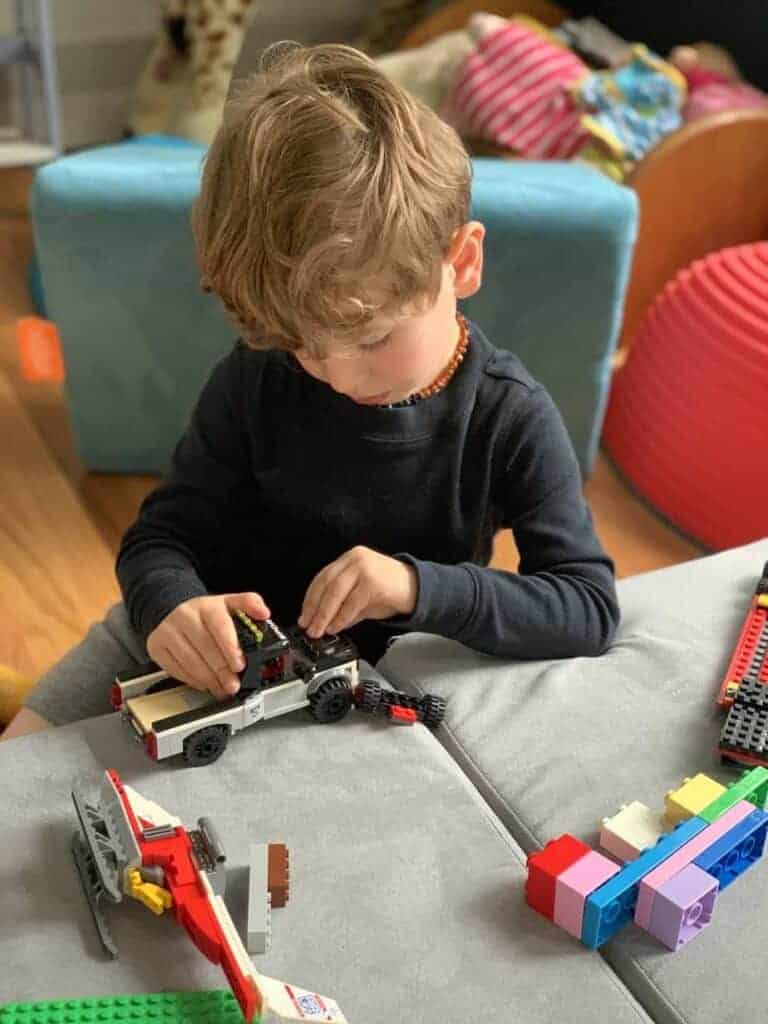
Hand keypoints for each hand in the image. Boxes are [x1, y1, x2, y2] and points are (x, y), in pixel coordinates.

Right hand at [147, 592, 269, 698]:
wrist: (170, 609)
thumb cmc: (204, 612)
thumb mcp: (228, 603)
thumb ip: (249, 604)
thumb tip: (264, 612)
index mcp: (207, 606)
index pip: (219, 626)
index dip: (230, 647)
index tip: (239, 664)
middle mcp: (185, 617)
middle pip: (205, 648)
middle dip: (222, 670)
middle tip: (233, 684)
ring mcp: (168, 632)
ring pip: (190, 661)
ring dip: (209, 680)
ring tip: (222, 688)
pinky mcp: (157, 647)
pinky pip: (176, 669)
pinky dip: (192, 680)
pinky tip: (205, 684)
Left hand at [298, 546, 416, 637]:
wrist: (417, 588)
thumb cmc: (389, 591)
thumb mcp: (360, 597)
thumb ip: (341, 606)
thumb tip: (321, 622)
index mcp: (348, 559)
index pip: (322, 578)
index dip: (309, 599)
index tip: (303, 617)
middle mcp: (354, 559)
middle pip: (325, 584)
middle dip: (314, 608)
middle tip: (308, 627)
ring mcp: (364, 567)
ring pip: (335, 592)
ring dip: (325, 615)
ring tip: (319, 630)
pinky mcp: (373, 581)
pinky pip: (351, 602)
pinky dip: (341, 617)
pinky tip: (336, 627)